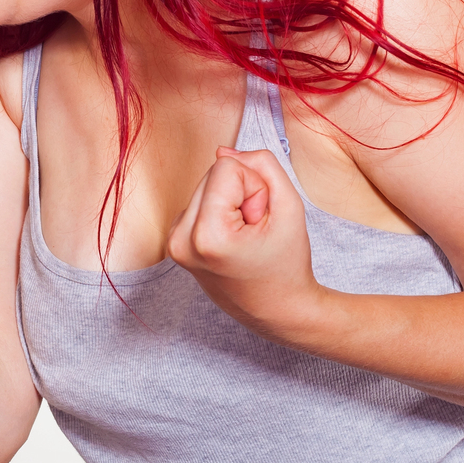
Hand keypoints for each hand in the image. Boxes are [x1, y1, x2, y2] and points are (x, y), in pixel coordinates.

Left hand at [168, 147, 326, 333]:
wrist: (277, 312)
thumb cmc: (287, 264)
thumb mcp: (290, 205)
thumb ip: (262, 165)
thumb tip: (222, 150)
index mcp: (207, 236)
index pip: (227, 166)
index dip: (255, 188)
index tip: (261, 222)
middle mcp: (181, 240)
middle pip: (212, 173)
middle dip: (241, 194)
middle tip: (254, 230)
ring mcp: (173, 244)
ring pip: (205, 185)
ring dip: (230, 203)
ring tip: (244, 237)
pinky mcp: (174, 243)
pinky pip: (199, 202)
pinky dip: (219, 213)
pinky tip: (232, 240)